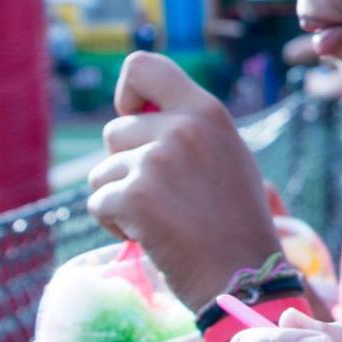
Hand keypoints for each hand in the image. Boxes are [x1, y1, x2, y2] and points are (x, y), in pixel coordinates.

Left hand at [88, 52, 281, 308]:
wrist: (243, 275)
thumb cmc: (236, 222)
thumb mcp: (226, 154)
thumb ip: (188, 128)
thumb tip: (134, 111)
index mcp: (207, 110)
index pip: (142, 66)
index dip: (127, 94)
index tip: (134, 120)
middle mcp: (182, 127)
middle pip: (115, 131)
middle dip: (125, 166)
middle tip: (161, 196)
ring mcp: (156, 160)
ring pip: (101, 172)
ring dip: (119, 198)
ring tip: (159, 219)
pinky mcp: (135, 196)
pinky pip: (98, 203)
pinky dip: (114, 225)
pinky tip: (150, 236)